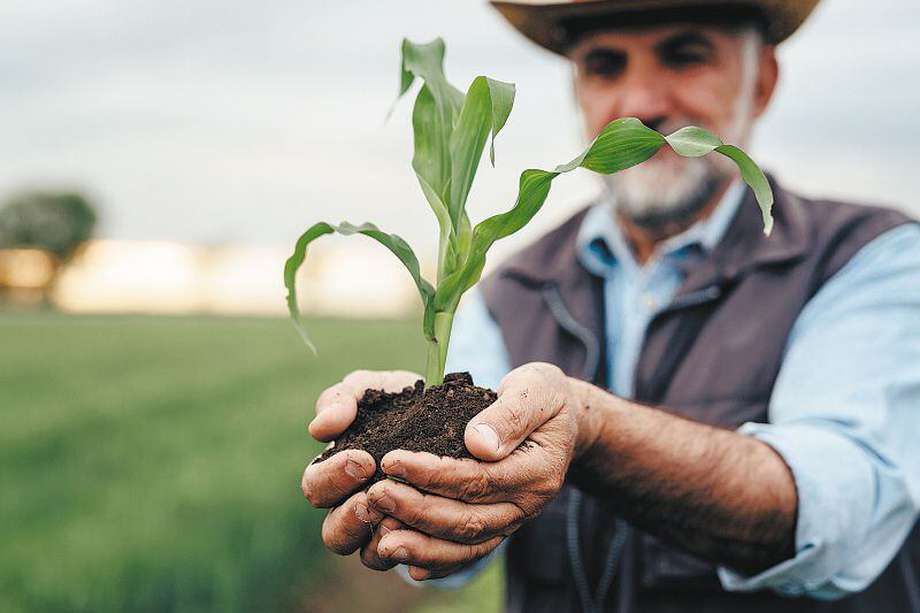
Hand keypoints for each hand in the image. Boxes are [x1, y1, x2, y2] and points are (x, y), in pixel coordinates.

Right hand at [300, 369, 419, 568]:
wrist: (459, 417)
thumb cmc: (404, 402)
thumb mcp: (374, 390)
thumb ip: (342, 399)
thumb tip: (320, 428)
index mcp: (335, 473)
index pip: (316, 488)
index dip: (334, 478)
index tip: (364, 459)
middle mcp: (354, 508)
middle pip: (334, 534)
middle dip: (352, 517)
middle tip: (376, 495)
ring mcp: (385, 530)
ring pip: (369, 557)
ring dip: (381, 540)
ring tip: (401, 518)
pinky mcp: (421, 542)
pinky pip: (413, 563)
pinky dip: (419, 552)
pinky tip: (430, 533)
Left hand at [365, 362, 591, 579]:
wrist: (562, 420)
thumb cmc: (543, 397)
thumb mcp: (537, 389)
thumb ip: (511, 414)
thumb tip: (479, 443)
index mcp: (537, 470)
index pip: (478, 479)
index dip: (432, 473)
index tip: (392, 460)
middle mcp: (527, 504)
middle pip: (468, 519)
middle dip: (417, 510)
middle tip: (375, 495)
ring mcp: (512, 520)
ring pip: (466, 544)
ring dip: (422, 545)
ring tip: (382, 541)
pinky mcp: (498, 527)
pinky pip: (469, 552)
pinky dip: (439, 561)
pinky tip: (409, 563)